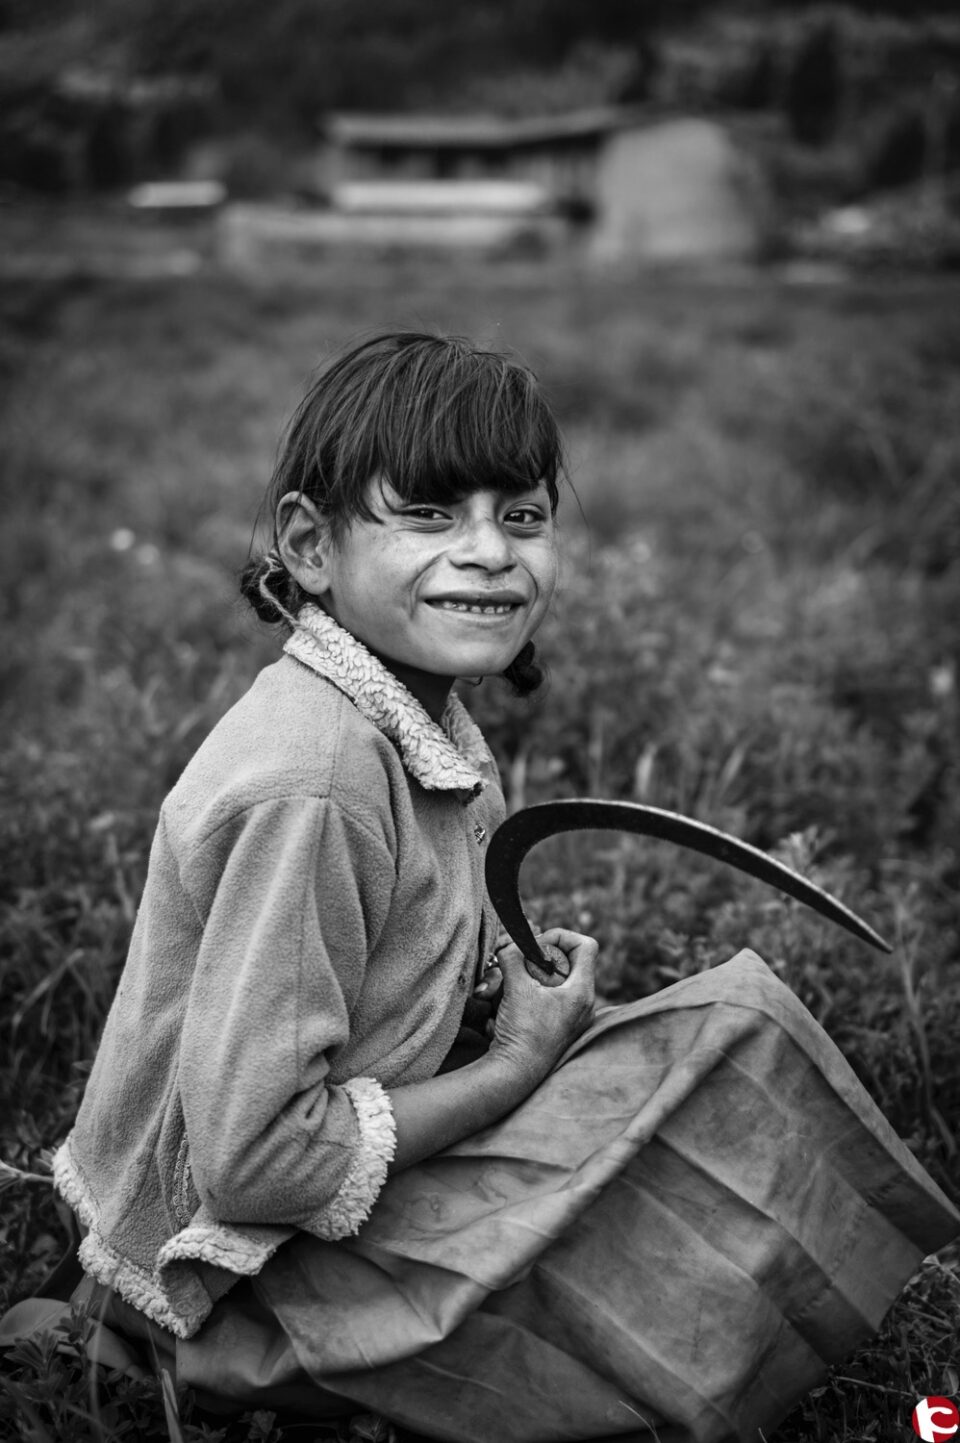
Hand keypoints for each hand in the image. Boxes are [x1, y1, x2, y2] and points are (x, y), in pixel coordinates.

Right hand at [487, 927, 596, 1086]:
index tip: (536, 946)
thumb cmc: (522, 1032)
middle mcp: (583, 1004)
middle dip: (534, 961)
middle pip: (565, 963)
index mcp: (582, 991)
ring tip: (500, 991)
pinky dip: (522, 997)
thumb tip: (511, 943)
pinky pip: (542, 1000)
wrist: (515, 1074)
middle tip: (516, 966)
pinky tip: (503, 1009)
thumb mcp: (516, 986)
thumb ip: (513, 957)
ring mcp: (571, 1017)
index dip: (560, 937)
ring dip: (522, 980)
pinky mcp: (557, 1027)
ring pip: (549, 982)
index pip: (585, 945)